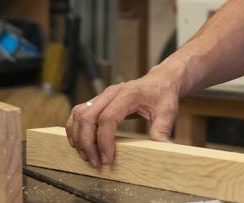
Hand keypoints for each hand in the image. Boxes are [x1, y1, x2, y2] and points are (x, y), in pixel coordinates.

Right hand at [65, 72, 180, 167]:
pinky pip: (78, 113)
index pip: (107, 119)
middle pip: (88, 117)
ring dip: (78, 137)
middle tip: (95, 163)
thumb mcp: (168, 112)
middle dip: (87, 143)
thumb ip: (163, 130)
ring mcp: (102, 96)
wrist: (159, 81)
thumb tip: (164, 149)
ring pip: (79, 114)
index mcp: (127, 95)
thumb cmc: (162, 95)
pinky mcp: (97, 100)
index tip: (107, 159)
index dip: (104, 141)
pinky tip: (80, 144)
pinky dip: (75, 129)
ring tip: (87, 156)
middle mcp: (111, 93)